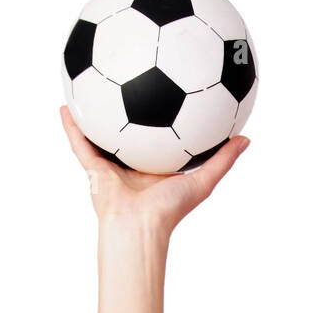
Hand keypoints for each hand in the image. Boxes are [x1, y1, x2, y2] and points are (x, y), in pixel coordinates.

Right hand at [60, 105, 249, 235]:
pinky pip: (80, 143)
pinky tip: (67, 106)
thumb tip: (245, 139)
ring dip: (94, 117)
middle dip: (126, 112)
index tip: (167, 96)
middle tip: (127, 85)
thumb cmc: (170, 209)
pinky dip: (72, 127)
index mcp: (156, 168)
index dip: (162, 120)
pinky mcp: (93, 169)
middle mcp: (132, 166)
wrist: (140, 226)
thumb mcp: (203, 180)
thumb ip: (223, 160)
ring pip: (100, 136)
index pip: (159, 139)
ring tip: (89, 89)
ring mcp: (111, 167)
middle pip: (129, 133)